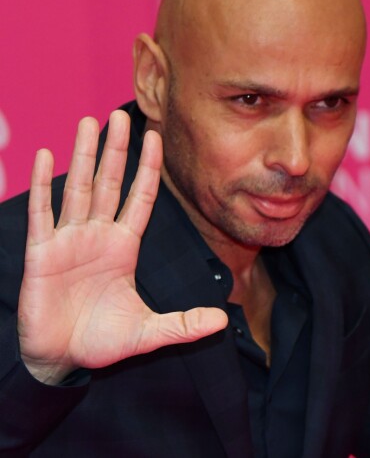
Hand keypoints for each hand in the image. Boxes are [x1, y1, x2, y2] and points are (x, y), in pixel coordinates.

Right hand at [18, 111, 227, 384]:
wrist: (62, 358)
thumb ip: (184, 324)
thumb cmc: (103, 341)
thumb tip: (222, 322)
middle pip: (110, 183)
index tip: (155, 137)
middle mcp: (98, 235)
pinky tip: (46, 157)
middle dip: (116, 151)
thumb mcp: (149, 332)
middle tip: (120, 116)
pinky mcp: (42, 253)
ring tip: (87, 124)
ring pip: (78, 188)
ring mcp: (69, 240)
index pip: (140, 197)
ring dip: (82, 156)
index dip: (148, 168)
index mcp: (124, 246)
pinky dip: (43, 185)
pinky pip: (42, 212)